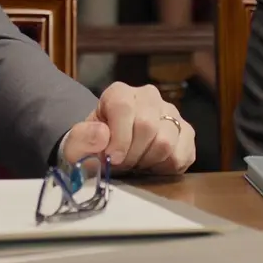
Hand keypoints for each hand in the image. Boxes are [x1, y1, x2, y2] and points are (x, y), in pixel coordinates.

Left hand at [62, 83, 193, 173]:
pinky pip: (183, 155)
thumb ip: (82, 139)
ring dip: (148, 162)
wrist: (110, 154)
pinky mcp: (186, 133)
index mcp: (119, 93)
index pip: (124, 108)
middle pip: (147, 126)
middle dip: (132, 154)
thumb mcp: (77, 146)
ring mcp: (171, 113)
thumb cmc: (93, 148)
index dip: (119, 138)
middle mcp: (148, 97)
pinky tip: (152, 166)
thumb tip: (102, 134)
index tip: (112, 159)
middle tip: (122, 164)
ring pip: (166, 142)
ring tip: (136, 163)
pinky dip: (166, 168)